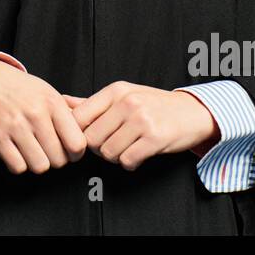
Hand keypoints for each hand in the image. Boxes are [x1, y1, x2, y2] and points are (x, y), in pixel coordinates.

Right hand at [0, 58, 88, 174]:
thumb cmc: (18, 87)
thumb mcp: (47, 92)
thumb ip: (67, 112)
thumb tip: (87, 130)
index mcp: (52, 102)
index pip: (77, 143)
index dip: (76, 153)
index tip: (70, 151)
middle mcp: (35, 114)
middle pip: (58, 159)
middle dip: (56, 159)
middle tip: (49, 150)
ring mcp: (15, 126)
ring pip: (40, 166)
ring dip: (38, 162)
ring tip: (34, 151)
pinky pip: (17, 167)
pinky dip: (19, 164)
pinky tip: (18, 152)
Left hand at [61, 82, 219, 170]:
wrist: (192, 112)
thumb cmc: (153, 105)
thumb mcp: (123, 96)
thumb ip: (92, 103)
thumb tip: (61, 101)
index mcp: (115, 90)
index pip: (79, 117)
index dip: (79, 134)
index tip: (90, 139)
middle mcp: (127, 102)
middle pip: (91, 139)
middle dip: (98, 148)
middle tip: (111, 145)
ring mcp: (142, 119)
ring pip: (108, 152)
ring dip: (116, 157)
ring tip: (127, 148)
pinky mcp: (155, 138)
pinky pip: (128, 160)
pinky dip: (130, 164)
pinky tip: (138, 155)